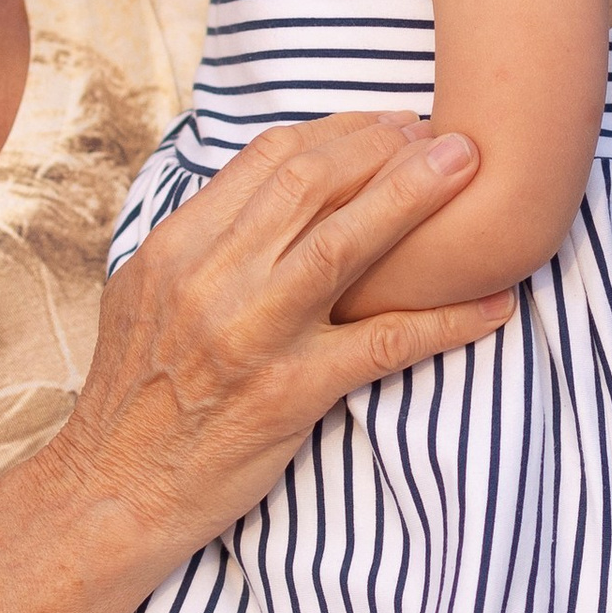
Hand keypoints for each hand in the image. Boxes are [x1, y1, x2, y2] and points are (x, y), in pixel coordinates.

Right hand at [47, 113, 512, 563]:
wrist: (116, 488)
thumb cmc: (139, 394)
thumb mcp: (145, 295)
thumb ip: (203, 239)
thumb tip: (262, 190)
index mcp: (178, 246)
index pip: (268, 159)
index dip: (340, 130)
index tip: (390, 124)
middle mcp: (212, 280)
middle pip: (312, 182)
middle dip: (387, 145)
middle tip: (445, 132)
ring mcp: (252, 334)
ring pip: (345, 243)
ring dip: (416, 197)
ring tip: (470, 167)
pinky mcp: (291, 393)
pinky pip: (383, 343)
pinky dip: (446, 320)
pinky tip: (495, 304)